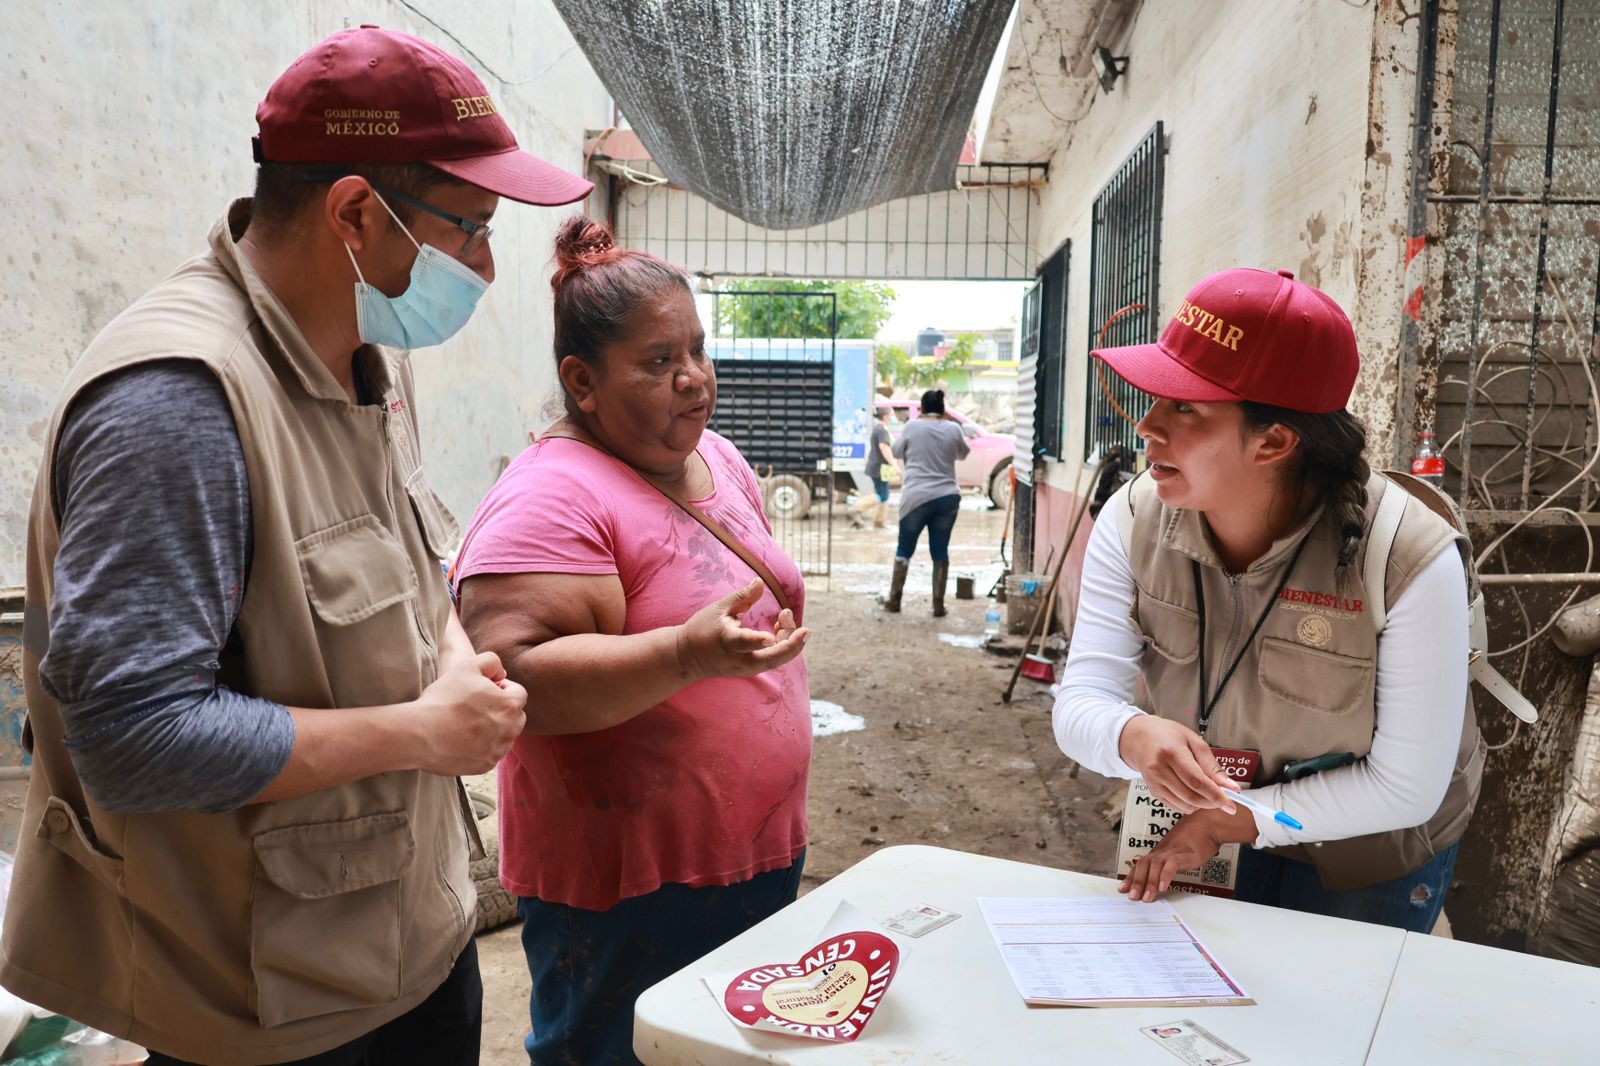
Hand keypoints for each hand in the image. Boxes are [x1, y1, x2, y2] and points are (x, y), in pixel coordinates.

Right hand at [411, 651, 527, 774]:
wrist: (420, 733)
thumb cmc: (444, 698)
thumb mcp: (468, 666)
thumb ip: (491, 661)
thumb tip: (501, 674)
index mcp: (510, 705)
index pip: (518, 693)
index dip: (502, 688)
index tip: (483, 691)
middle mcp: (510, 730)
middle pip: (516, 716)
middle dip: (502, 709)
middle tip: (477, 707)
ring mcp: (498, 750)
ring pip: (505, 736)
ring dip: (495, 729)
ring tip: (469, 723)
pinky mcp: (486, 765)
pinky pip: (492, 753)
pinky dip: (483, 747)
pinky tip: (464, 739)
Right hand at [674, 579, 809, 681]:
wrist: (687, 658)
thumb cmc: (702, 629)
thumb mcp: (719, 609)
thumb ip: (742, 597)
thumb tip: (760, 582)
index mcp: (727, 640)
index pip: (743, 642)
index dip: (757, 640)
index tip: (769, 637)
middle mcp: (739, 659)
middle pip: (770, 659)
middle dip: (792, 646)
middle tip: (806, 630)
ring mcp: (746, 668)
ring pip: (776, 659)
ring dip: (789, 640)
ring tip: (785, 616)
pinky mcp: (751, 670)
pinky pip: (773, 659)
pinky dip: (783, 644)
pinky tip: (781, 627)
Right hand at [1117, 715, 1239, 813]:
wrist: (1140, 738)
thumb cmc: (1167, 735)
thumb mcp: (1194, 741)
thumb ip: (1212, 765)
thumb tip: (1230, 786)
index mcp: (1171, 753)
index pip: (1197, 781)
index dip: (1216, 796)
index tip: (1230, 805)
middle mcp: (1159, 770)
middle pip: (1191, 797)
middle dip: (1212, 802)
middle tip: (1223, 798)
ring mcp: (1154, 783)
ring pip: (1185, 805)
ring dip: (1202, 804)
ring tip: (1206, 790)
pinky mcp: (1153, 791)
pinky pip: (1177, 807)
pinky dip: (1190, 805)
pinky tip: (1193, 792)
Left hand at [1119, 809, 1234, 901]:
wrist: (1207, 825)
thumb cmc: (1192, 839)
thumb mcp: (1176, 852)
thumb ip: (1167, 863)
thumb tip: (1158, 878)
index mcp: (1158, 852)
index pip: (1140, 865)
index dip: (1130, 877)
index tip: (1122, 889)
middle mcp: (1162, 851)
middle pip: (1144, 865)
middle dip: (1136, 882)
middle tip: (1133, 897)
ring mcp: (1172, 852)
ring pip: (1155, 866)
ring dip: (1149, 882)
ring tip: (1147, 897)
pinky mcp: (1185, 854)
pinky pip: (1172, 865)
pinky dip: (1166, 875)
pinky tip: (1163, 886)